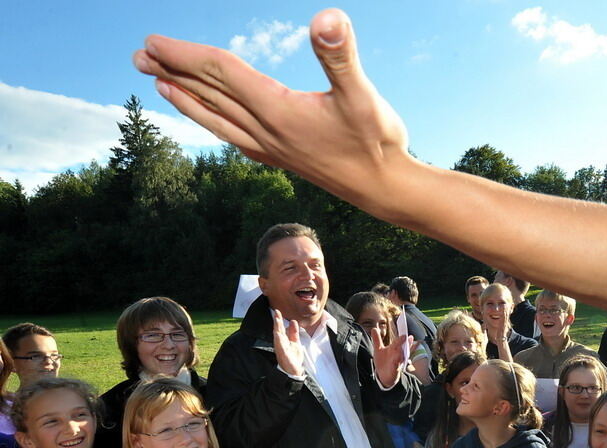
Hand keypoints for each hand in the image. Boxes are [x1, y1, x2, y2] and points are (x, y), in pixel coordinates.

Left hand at [133, 9, 411, 216]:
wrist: (386, 189)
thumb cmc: (378, 142)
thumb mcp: (364, 94)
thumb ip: (341, 56)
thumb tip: (328, 17)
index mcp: (279, 111)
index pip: (223, 74)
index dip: (187, 54)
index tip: (155, 41)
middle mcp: (267, 131)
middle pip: (211, 95)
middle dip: (173, 72)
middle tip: (139, 54)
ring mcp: (272, 148)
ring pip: (217, 119)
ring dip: (186, 98)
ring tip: (159, 83)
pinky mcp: (283, 157)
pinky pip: (234, 136)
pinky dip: (213, 122)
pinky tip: (209, 119)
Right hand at [273, 310, 304, 376]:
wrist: (295, 371)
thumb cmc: (293, 357)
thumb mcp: (295, 342)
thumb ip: (293, 333)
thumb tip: (292, 321)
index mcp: (283, 340)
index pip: (280, 328)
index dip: (278, 320)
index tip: (277, 311)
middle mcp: (280, 344)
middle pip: (278, 331)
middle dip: (277, 322)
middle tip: (276, 313)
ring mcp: (281, 350)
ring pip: (278, 338)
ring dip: (277, 329)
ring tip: (277, 321)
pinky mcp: (284, 356)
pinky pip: (281, 347)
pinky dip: (279, 341)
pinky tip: (278, 335)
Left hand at [371, 327, 407, 387]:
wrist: (383, 376)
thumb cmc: (383, 361)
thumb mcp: (379, 349)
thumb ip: (377, 339)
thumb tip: (374, 328)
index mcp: (394, 349)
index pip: (400, 342)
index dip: (403, 337)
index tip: (406, 332)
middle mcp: (397, 355)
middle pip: (401, 347)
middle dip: (403, 342)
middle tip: (405, 336)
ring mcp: (397, 362)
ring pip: (401, 356)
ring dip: (401, 352)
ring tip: (400, 349)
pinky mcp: (394, 370)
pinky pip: (396, 366)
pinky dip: (396, 363)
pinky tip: (397, 360)